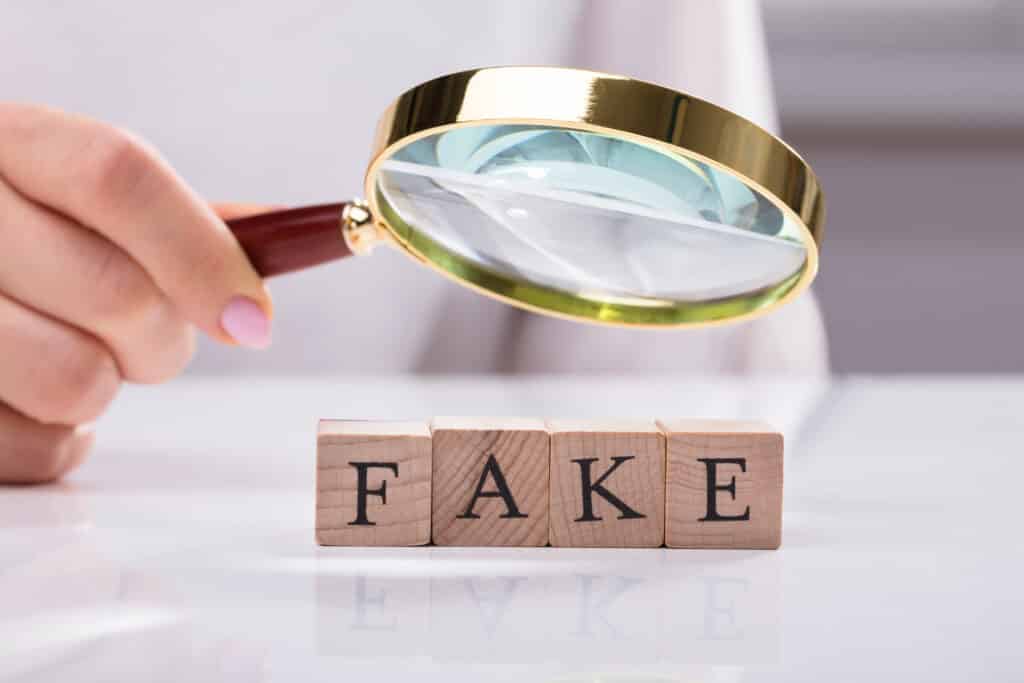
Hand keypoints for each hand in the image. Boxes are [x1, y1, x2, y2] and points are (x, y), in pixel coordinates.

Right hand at [0, 104, 272, 483]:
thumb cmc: (25, 237)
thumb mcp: (73, 199)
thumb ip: (177, 219)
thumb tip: (290, 232)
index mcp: (9, 144)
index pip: (116, 175)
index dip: (203, 252)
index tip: (255, 318)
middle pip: (118, 292)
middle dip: (164, 337)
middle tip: (147, 336)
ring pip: (76, 379)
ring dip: (104, 385)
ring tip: (71, 354)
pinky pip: (40, 450)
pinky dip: (60, 441)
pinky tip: (27, 399)